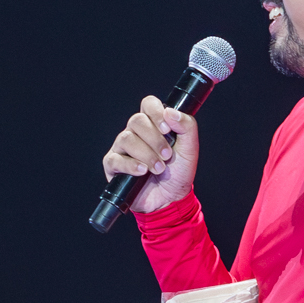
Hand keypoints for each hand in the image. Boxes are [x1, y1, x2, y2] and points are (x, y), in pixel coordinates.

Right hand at [102, 95, 199, 213]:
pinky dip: (131, 165)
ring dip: (146, 154)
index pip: (148, 104)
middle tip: (167, 156)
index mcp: (153, 124)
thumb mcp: (190, 148)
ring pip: (126, 138)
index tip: (167, 129)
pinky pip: (115, 159)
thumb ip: (187, 126)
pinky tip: (142, 172)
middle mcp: (135, 133)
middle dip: (155, 139)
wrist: (171, 198)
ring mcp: (122, 148)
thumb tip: (171, 112)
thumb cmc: (178, 172)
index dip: (156, 113)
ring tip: (158, 168)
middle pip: (136, 120)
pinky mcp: (113, 165)